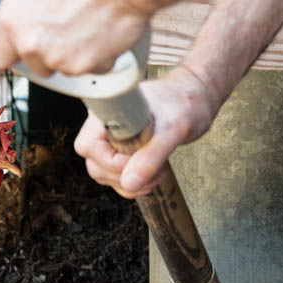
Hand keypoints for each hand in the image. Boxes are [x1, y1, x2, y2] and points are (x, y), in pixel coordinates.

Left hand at [0, 0, 174, 75]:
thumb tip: (24, 20)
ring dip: (73, 55)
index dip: (15, 51)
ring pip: (62, 68)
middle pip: (34, 65)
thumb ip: (24, 11)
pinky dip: (94, 58)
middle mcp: (30, 43)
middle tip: (65, 32)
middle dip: (49, 53)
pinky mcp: (82, 68)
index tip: (24, 47)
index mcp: (12, 20)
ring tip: (85, 28)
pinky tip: (99, 35)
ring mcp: (56, 58)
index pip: (0, 54)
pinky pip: (87, 69)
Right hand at [74, 66, 218, 197]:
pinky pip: (119, 176)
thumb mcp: (172, 131)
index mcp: (107, 112)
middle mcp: (104, 126)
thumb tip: (130, 183)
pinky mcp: (124, 150)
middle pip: (95, 165)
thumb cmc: (184, 104)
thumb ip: (151, 156)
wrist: (195, 99)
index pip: (88, 147)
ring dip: (131, 184)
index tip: (140, 159)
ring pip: (106, 174)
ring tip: (157, 173)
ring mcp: (113, 140)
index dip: (111, 162)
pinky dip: (136, 183)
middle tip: (153, 171)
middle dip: (123, 177)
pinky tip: (155, 175)